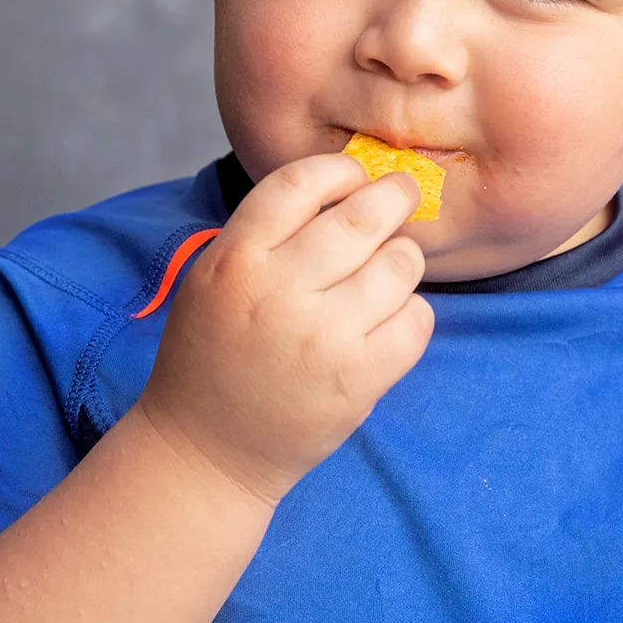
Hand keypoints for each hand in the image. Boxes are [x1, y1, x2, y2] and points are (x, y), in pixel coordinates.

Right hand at [133, 153, 433, 506]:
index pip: (299, 184)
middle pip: (362, 217)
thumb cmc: (214, 358)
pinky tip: (391, 320)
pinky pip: (416, 319)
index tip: (356, 175)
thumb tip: (345, 186)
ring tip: (388, 272)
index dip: (339, 170)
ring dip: (403, 260)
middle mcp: (278, 292)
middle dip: (394, 196)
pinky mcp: (357, 379)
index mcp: (235, 260)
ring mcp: (322, 337)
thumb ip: (266, 235)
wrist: (205, 453)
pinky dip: (413, 314)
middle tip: (402, 195)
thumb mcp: (214, 280)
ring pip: (400, 264)